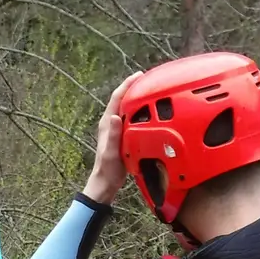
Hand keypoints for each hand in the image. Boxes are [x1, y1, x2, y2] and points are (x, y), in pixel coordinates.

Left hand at [83, 72, 143, 205]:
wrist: (106, 182)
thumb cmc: (107, 169)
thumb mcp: (110, 152)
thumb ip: (113, 135)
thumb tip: (115, 116)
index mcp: (107, 123)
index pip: (116, 98)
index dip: (127, 85)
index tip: (139, 76)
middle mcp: (111, 123)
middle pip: (123, 100)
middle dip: (134, 88)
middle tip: (150, 80)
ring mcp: (117, 129)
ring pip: (128, 108)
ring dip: (138, 99)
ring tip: (153, 92)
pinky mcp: (123, 136)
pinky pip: (132, 118)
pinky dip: (140, 112)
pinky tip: (151, 112)